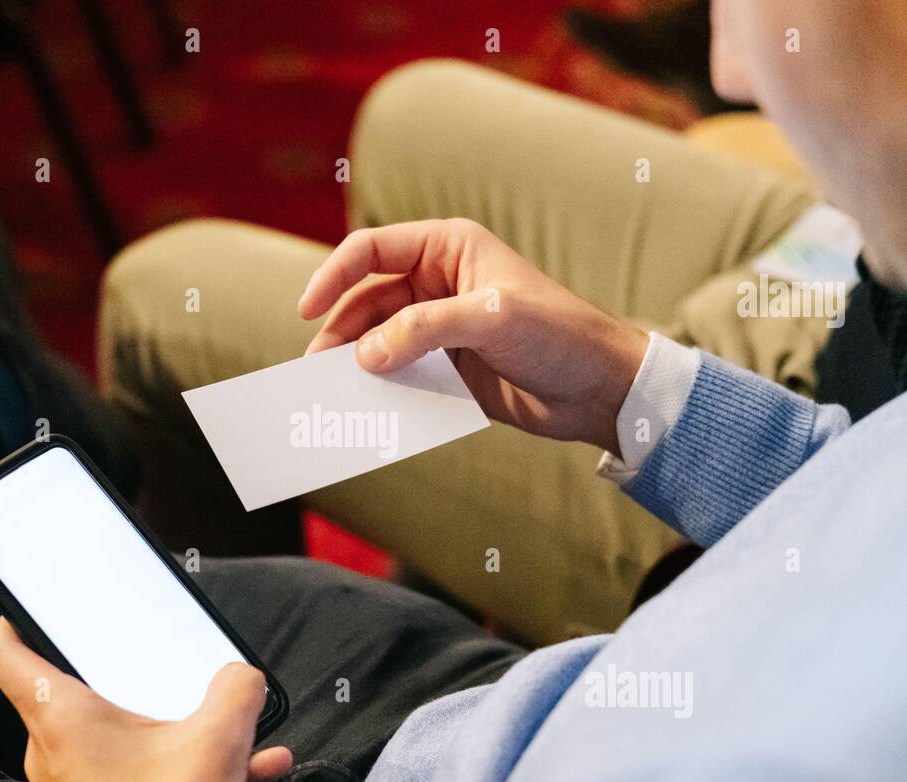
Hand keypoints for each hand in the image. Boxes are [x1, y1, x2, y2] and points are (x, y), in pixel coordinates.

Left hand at [0, 618, 292, 781]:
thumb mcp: (217, 743)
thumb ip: (236, 692)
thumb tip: (241, 678)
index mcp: (62, 718)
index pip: (6, 655)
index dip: (13, 618)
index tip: (29, 603)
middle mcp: (55, 751)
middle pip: (73, 688)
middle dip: (125, 671)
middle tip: (157, 656)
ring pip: (117, 732)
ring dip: (168, 721)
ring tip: (219, 722)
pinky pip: (138, 769)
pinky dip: (179, 760)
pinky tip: (241, 768)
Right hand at [299, 218, 647, 454]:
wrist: (599, 389)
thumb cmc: (558, 335)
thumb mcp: (490, 319)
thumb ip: (423, 330)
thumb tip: (365, 355)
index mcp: (447, 249)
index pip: (372, 250)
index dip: (334, 276)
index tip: (306, 310)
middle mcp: (438, 282)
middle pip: (366, 300)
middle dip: (338, 330)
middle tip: (315, 369)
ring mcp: (441, 326)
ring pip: (378, 340)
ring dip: (354, 363)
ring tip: (331, 392)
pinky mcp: (447, 367)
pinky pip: (401, 373)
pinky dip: (380, 388)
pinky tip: (366, 407)